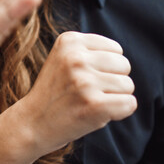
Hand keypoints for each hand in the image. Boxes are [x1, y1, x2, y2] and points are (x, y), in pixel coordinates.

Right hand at [15, 31, 135, 155]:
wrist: (33, 122)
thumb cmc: (56, 92)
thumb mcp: (65, 59)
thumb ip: (92, 51)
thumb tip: (124, 60)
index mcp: (69, 41)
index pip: (116, 49)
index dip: (105, 67)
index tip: (82, 77)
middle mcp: (75, 57)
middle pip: (124, 65)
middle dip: (113, 80)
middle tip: (87, 92)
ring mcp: (84, 81)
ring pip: (128, 85)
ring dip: (115, 97)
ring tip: (89, 101)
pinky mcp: (94, 104)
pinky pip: (130, 104)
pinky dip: (120, 112)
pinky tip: (97, 114)